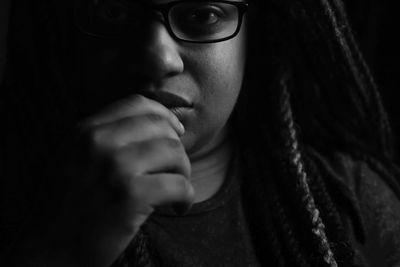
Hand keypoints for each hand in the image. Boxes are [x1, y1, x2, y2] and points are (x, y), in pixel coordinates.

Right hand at [29, 95, 194, 266]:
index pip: (138, 104)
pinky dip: (186, 197)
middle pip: (161, 126)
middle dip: (177, 148)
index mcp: (86, 131)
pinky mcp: (131, 195)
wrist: (50, 251)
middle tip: (176, 169)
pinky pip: (179, 185)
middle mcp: (99, 142)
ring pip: (175, 152)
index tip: (176, 133)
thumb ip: (104, 137)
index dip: (164, 116)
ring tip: (176, 190)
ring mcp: (116, 167)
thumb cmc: (69, 207)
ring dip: (184, 172)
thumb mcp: (74, 159)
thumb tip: (155, 123)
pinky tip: (178, 207)